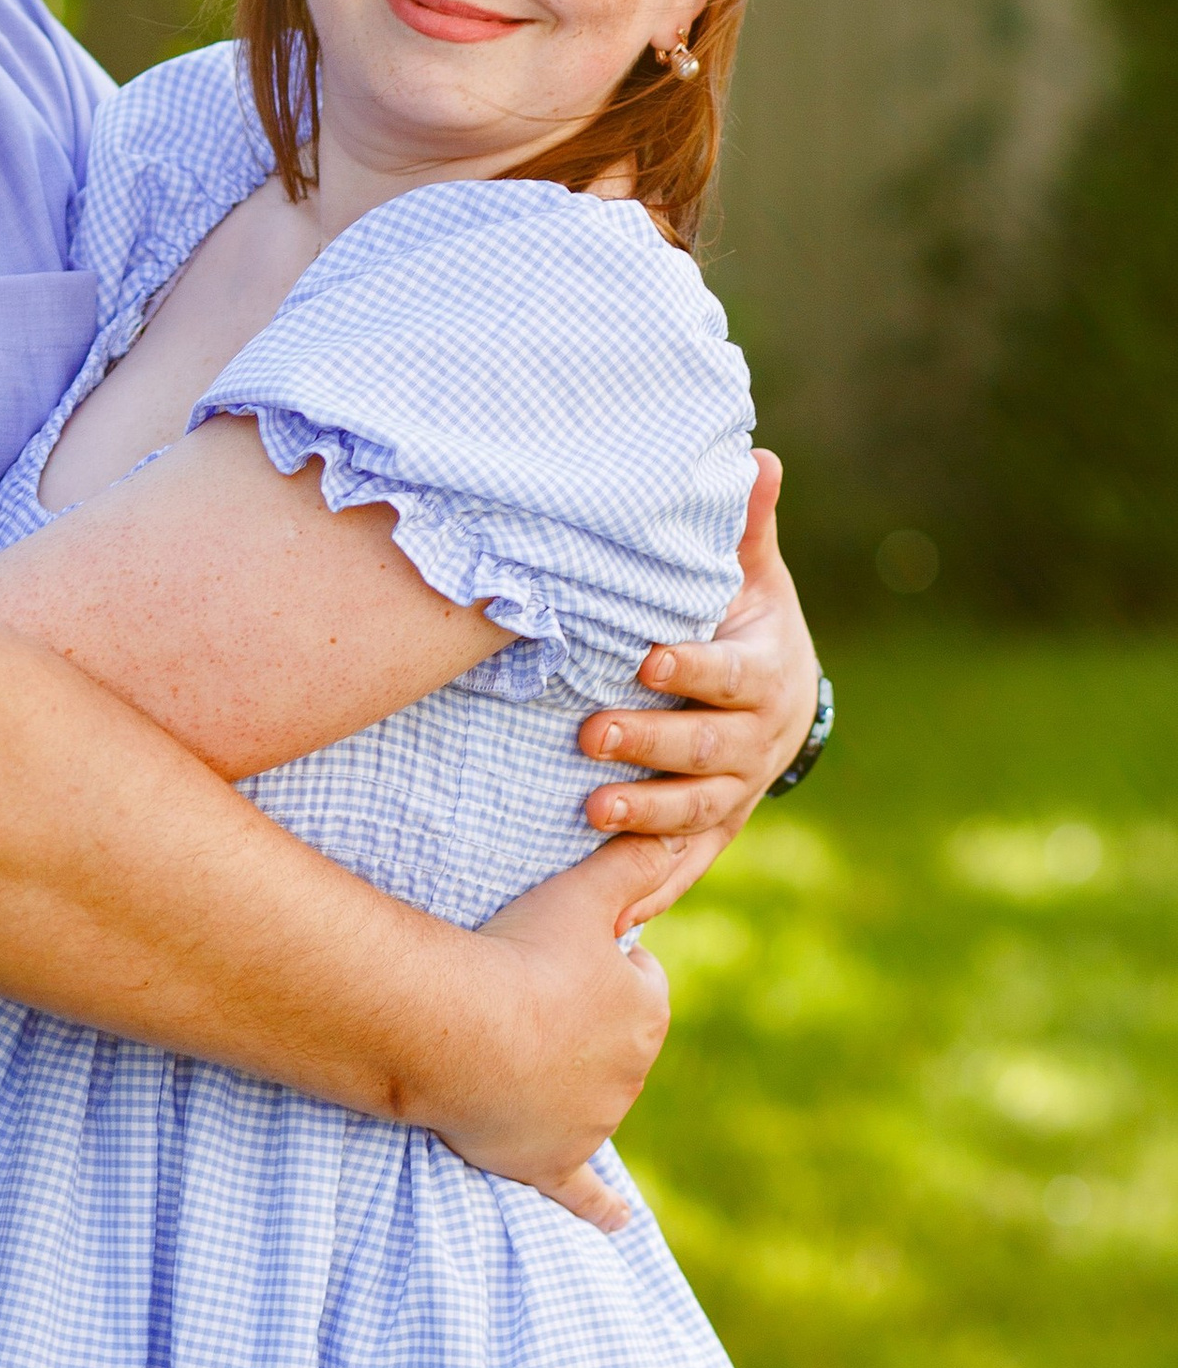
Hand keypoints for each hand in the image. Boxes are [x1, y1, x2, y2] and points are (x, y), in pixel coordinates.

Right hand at [447, 838, 677, 1229]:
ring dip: (556, 1082)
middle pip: (609, 1041)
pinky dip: (599, 1207)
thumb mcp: (582, 894)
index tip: (556, 958)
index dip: (596, 965)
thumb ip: (633, 862)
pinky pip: (583, 1192)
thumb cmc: (520, 956)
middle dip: (575, 1025)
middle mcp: (632, 1072)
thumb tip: (675, 834)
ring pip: (586, 1099)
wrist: (462, 1031)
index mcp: (647, 1008)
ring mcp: (592, 1121)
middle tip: (520, 1000)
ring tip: (503, 1053)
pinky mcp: (552, 1161)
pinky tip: (618, 1222)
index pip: (636, 980)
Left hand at [577, 450, 819, 920]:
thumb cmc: (744, 625)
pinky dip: (653, 888)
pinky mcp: (711, 834)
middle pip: (708, 750)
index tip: (648, 659)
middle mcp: (754, 743)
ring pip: (695, 813)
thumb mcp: (748, 577)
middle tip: (592, 734)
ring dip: (646, 816)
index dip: (693, 670)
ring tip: (590, 810)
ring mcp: (733, 796)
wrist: (777, 703)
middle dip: (653, 744)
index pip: (730, 675)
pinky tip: (614, 913)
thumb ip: (744, 530)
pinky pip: (684, 866)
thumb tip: (754, 454)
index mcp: (764, 676)